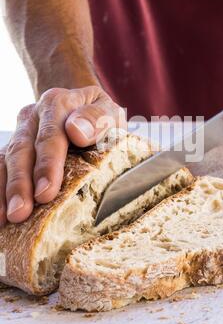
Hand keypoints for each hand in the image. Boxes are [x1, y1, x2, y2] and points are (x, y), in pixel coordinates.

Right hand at [0, 86, 125, 225]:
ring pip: (6, 160)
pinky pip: (0, 168)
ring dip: (5, 190)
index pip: (50, 135)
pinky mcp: (13, 149)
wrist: (84, 108)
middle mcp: (33, 117)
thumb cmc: (101, 118)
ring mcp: (20, 133)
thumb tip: (76, 132)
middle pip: (22, 150)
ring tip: (8, 219)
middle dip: (20, 184)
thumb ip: (98, 119)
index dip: (46, 165)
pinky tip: (0, 216)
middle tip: (21, 212)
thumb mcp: (109, 112)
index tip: (45, 192)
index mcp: (57, 104)